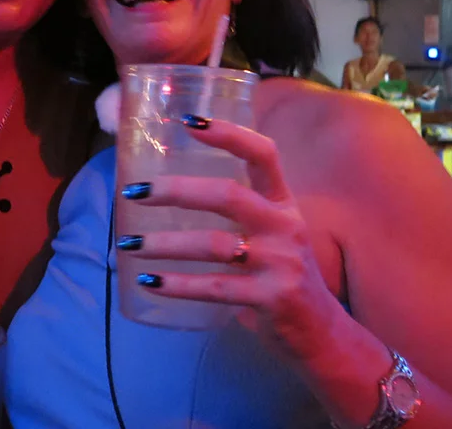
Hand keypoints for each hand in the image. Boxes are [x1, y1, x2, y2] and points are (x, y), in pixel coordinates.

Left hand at [122, 118, 342, 361]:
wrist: (322, 331)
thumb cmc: (281, 271)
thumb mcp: (271, 230)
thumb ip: (238, 208)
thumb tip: (169, 187)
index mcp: (282, 202)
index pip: (263, 154)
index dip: (229, 134)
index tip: (189, 121)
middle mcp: (284, 226)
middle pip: (228, 196)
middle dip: (175, 191)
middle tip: (134, 193)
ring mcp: (280, 262)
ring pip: (213, 245)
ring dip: (164, 244)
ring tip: (129, 245)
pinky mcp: (272, 298)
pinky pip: (214, 288)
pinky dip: (177, 285)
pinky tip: (149, 282)